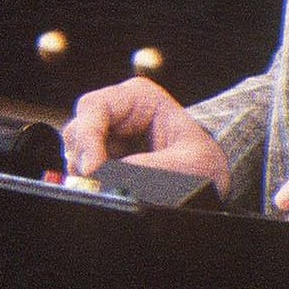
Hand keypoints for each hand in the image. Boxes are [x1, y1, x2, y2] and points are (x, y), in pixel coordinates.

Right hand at [61, 77, 230, 196]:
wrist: (211, 177)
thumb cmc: (204, 162)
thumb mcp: (188, 165)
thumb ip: (152, 170)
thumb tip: (114, 178)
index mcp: (138, 97)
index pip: (95, 108)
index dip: (87, 137)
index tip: (93, 169)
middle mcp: (118, 113)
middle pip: (78, 130)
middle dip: (83, 159)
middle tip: (95, 185)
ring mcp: (109, 137)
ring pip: (77, 152)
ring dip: (86, 173)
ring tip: (107, 189)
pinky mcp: (106, 161)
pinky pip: (86, 171)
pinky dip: (92, 183)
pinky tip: (108, 191)